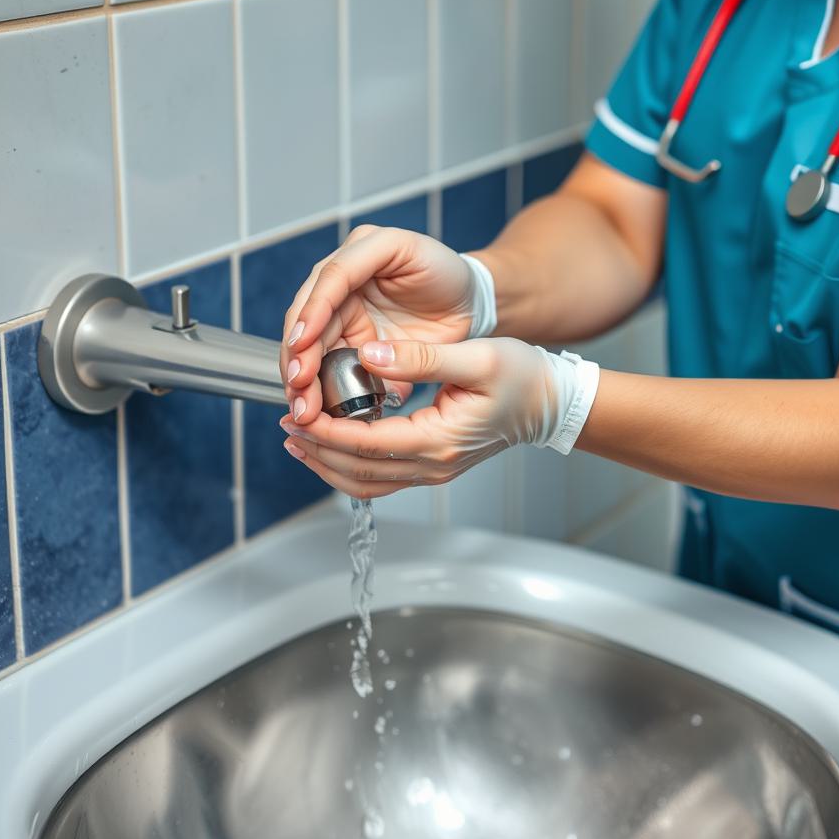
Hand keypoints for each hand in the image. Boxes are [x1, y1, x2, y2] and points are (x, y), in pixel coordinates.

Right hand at [280, 225, 484, 425]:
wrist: (464, 299)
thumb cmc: (453, 281)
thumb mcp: (439, 284)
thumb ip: (408, 306)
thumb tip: (369, 363)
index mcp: (370, 246)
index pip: (332, 277)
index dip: (314, 310)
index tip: (302, 343)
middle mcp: (346, 272)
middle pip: (308, 312)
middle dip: (298, 351)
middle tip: (298, 385)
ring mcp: (340, 302)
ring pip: (305, 339)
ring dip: (298, 374)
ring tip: (301, 406)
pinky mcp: (341, 330)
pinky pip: (320, 357)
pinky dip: (313, 383)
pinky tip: (310, 406)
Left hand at [281, 336, 563, 497]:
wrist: (550, 402)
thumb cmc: (523, 377)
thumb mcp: (477, 357)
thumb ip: (422, 358)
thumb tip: (371, 356)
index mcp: (438, 440)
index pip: (366, 444)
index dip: (327, 431)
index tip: (300, 414)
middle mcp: (431, 466)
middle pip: (357, 471)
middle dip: (317, 449)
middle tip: (288, 423)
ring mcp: (432, 471)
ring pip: (364, 483)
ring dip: (328, 463)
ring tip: (300, 440)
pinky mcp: (433, 467)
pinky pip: (380, 478)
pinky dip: (350, 466)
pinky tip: (336, 446)